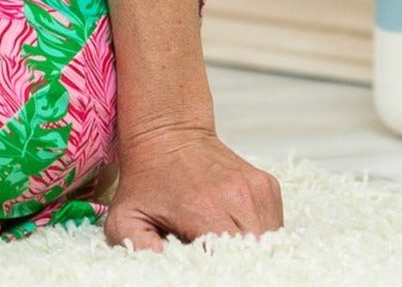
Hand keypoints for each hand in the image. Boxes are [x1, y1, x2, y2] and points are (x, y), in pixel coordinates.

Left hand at [106, 124, 281, 250]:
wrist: (167, 130)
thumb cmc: (147, 177)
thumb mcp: (126, 215)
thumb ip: (138, 247)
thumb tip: (161, 266)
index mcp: (205, 210)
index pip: (229, 262)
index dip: (219, 271)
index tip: (205, 267)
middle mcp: (237, 198)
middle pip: (255, 256)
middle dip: (239, 264)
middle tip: (215, 259)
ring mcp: (256, 190)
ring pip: (269, 242)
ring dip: (252, 250)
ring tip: (224, 244)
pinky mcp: (267, 185)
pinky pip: (275, 226)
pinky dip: (260, 234)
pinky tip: (235, 227)